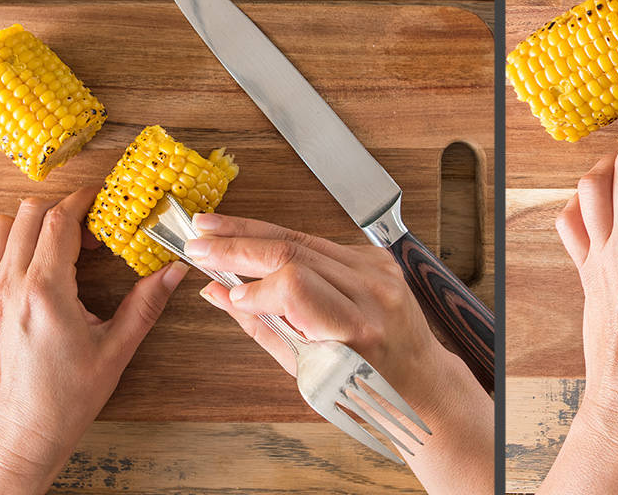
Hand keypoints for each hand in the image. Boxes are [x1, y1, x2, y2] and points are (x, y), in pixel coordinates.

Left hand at [0, 189, 187, 493]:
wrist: (24, 427)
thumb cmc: (69, 394)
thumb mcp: (117, 348)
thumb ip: (146, 304)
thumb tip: (175, 271)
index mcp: (47, 291)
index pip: (59, 221)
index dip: (82, 202)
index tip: (99, 200)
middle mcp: (10, 285)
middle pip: (28, 214)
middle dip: (60, 211)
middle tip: (86, 233)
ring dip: (27, 225)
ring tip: (54, 246)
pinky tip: (10, 262)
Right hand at [185, 214, 492, 493]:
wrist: (420, 379)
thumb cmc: (368, 390)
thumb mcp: (310, 372)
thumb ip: (262, 328)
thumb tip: (217, 294)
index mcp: (358, 327)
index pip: (295, 285)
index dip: (254, 286)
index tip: (222, 290)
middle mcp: (372, 291)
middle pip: (294, 252)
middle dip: (239, 244)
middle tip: (197, 240)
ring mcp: (377, 269)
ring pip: (303, 239)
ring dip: (251, 232)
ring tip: (211, 228)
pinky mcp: (376, 257)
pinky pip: (319, 244)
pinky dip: (282, 243)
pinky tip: (252, 240)